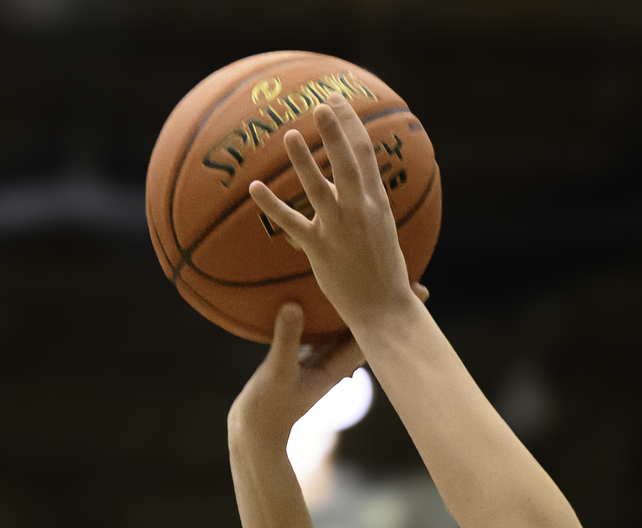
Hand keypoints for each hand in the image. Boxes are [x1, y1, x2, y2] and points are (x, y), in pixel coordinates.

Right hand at [228, 277, 428, 460]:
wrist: (256, 431)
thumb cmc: (268, 407)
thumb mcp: (278, 371)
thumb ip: (287, 339)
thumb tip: (295, 306)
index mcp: (336, 367)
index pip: (372, 334)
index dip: (393, 311)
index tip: (418, 290)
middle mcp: (335, 363)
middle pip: (369, 330)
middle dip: (390, 310)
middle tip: (417, 284)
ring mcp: (322, 361)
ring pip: (350, 329)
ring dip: (367, 309)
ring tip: (385, 284)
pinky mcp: (306, 358)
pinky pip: (328, 330)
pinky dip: (337, 312)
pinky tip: (340, 294)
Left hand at [248, 98, 415, 339]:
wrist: (385, 311)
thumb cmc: (386, 276)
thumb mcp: (384, 232)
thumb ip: (369, 206)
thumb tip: (361, 187)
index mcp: (378, 203)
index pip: (365, 154)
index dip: (350, 124)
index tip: (338, 101)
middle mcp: (361, 211)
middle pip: (348, 161)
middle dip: (335, 130)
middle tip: (321, 103)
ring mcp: (340, 230)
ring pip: (319, 188)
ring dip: (304, 160)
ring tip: (290, 134)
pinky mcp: (321, 251)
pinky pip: (292, 223)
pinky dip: (272, 205)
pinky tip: (254, 188)